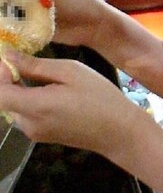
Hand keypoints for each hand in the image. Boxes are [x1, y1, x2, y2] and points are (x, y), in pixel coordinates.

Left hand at [0, 50, 141, 156]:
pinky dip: (33, 101)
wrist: (120, 132)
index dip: (0, 73)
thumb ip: (36, 65)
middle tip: (34, 65)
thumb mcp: (72, 72)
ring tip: (52, 80)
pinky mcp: (43, 136)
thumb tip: (8, 56)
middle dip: (12, 79)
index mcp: (35, 106)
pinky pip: (27, 115)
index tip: (14, 59)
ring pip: (14, 106)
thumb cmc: (101, 98)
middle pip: (3, 99)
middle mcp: (28, 124)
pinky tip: (57, 95)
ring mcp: (34, 133)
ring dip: (23, 90)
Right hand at [1, 0, 106, 48]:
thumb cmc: (77, 2)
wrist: (95, 26)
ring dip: (5, 17)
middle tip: (2, 11)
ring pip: (11, 12)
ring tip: (3, 23)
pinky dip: (13, 29)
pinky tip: (6, 33)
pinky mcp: (34, 27)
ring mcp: (32, 10)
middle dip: (2, 3)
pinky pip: (19, 27)